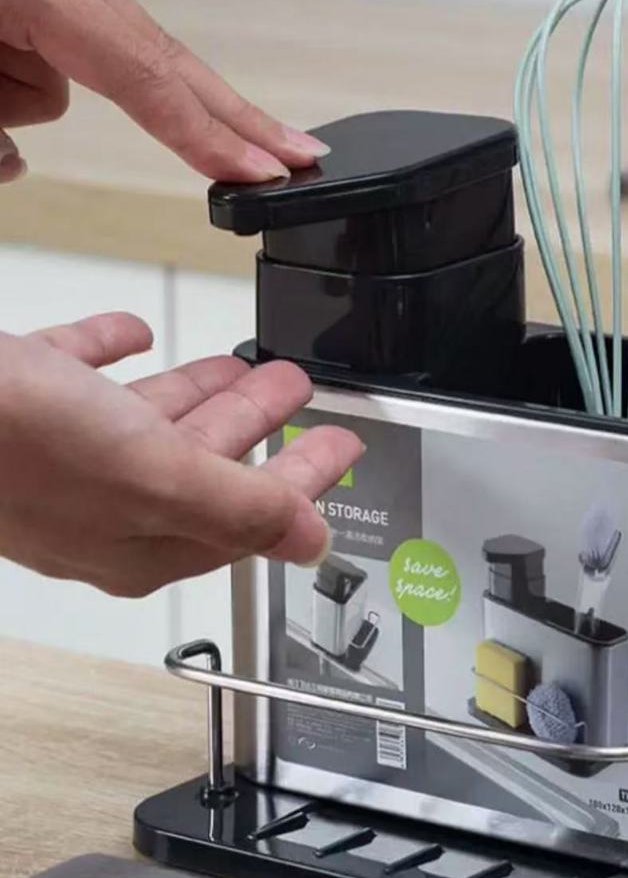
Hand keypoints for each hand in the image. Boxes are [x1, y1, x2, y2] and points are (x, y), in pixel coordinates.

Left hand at [0, 0, 328, 182]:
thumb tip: (12, 162)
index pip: (152, 78)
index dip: (214, 135)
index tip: (267, 173)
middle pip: (174, 64)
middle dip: (237, 117)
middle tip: (302, 154)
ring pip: (85, 74)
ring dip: (21, 95)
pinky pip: (49, 58)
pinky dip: (11, 76)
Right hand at [0, 312, 361, 596]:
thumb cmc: (11, 440)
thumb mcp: (154, 478)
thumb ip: (241, 508)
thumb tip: (312, 541)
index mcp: (144, 537)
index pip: (249, 516)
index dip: (305, 480)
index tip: (344, 446)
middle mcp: (102, 507)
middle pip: (207, 467)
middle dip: (259, 429)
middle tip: (299, 393)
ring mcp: (57, 461)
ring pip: (152, 425)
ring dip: (205, 395)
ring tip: (246, 366)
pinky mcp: (16, 409)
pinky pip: (82, 379)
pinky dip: (115, 358)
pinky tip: (132, 335)